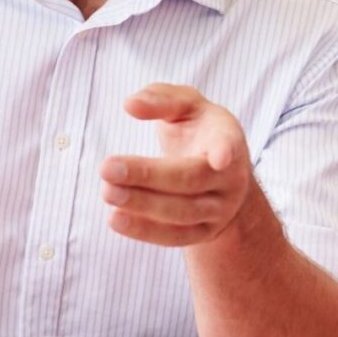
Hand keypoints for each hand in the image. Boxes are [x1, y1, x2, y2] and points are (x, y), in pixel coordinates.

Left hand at [101, 84, 252, 246]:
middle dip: (148, 176)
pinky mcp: (205, 232)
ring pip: (182, 213)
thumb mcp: (186, 105)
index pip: (227, 144)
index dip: (224, 151)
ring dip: (141, 204)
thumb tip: (131, 105)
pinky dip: (144, 230)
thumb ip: (161, 99)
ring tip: (107, 192)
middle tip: (107, 168)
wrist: (223, 173)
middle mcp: (230, 177)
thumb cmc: (199, 129)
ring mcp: (220, 209)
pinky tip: (116, 219)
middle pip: (191, 180)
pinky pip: (175, 237)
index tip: (220, 157)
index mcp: (227, 138)